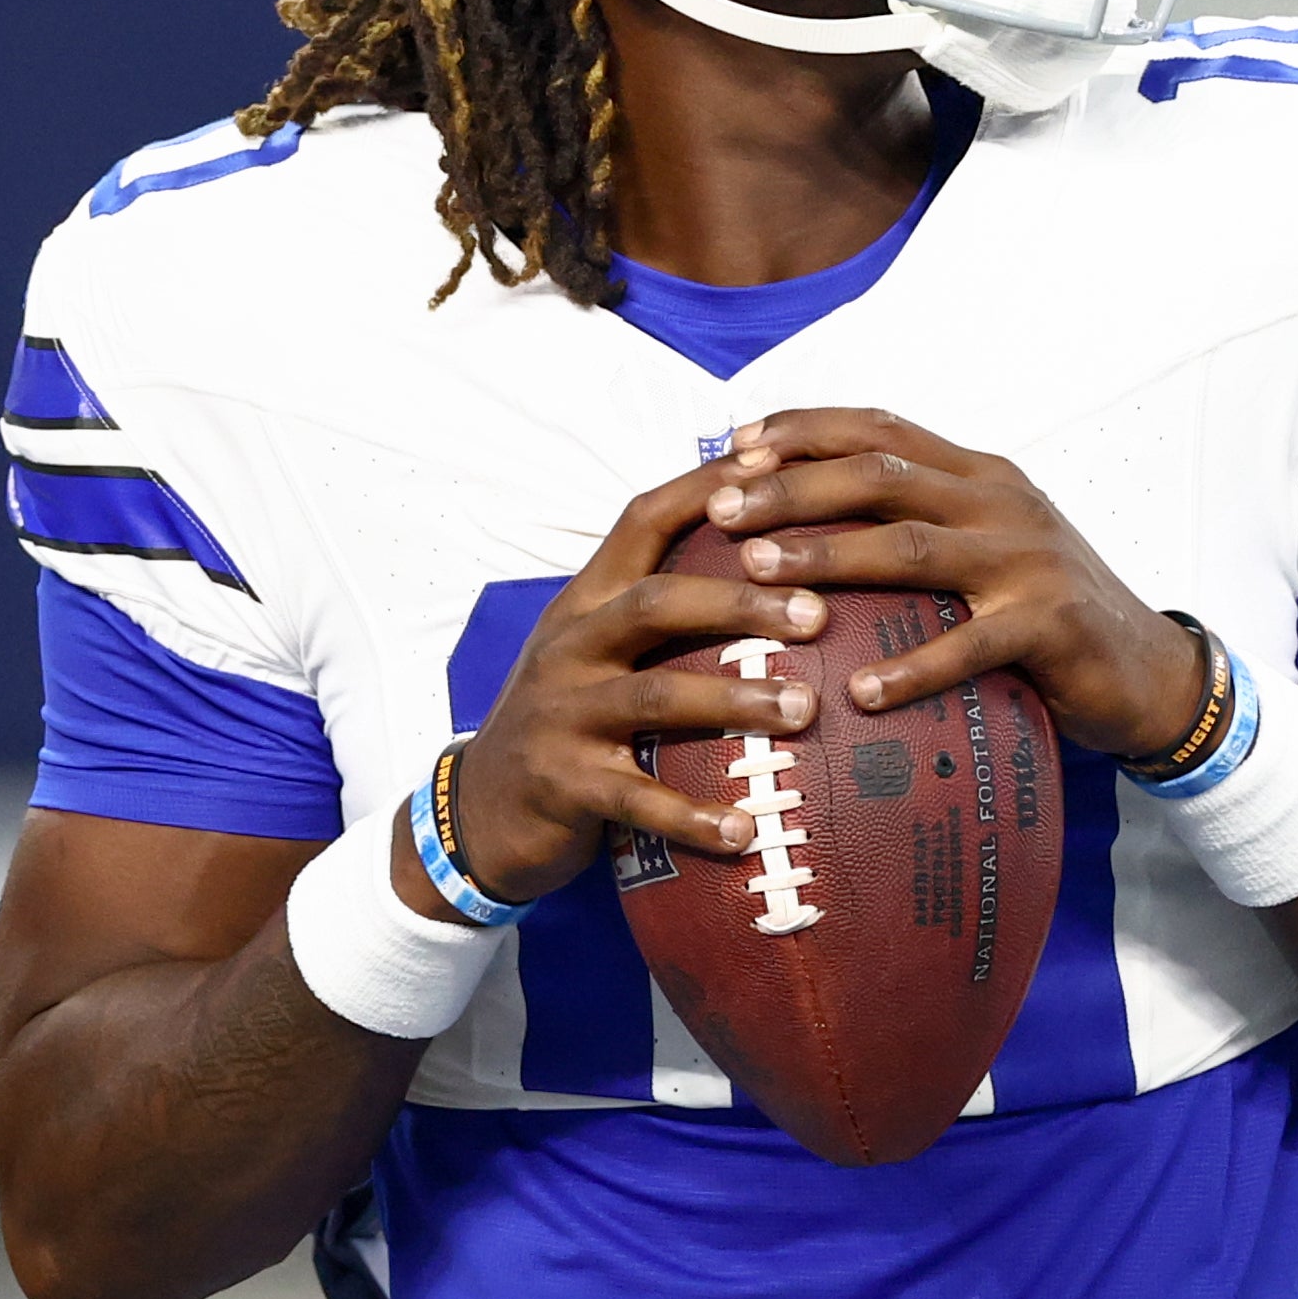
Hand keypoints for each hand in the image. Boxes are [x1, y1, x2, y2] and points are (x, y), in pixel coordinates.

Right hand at [402, 458, 833, 922]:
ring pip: (654, 696)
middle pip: (657, 602)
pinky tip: (745, 832)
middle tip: (818, 613)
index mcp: (586, 601)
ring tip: (804, 710)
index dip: (706, 490)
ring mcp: (563, 714)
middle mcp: (570, 645)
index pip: (643, 521)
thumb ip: (659, 608)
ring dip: (734, 701)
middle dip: (740, 601)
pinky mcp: (565, 784)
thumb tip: (769, 561)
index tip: (774, 466)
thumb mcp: (595, 648)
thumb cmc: (568, 718)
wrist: (479, 809)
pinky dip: (693, 816)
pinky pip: (638, 799)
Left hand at [698, 408, 1207, 760]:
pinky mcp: (1051, 624)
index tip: (733, 444)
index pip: (879, 427)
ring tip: (754, 575)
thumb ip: (913, 522)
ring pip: (910, 545)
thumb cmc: (1042, 613)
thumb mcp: (982, 547)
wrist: (1149, 671)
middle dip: (789, 486)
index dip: (804, 429)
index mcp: (978, 475)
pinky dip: (911, 669)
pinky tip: (858, 694)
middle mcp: (1000, 501)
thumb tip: (803, 518)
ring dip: (825, 554)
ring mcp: (1028, 559)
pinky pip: (970, 645)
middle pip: (880, 474)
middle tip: (719, 507)